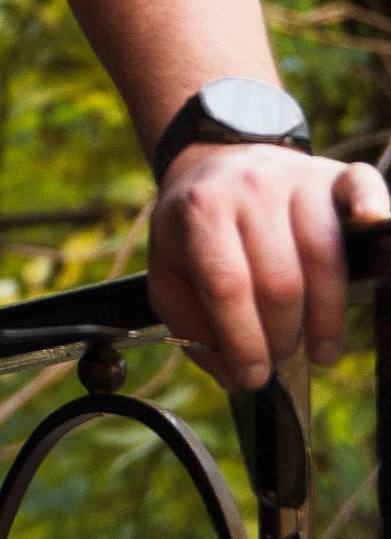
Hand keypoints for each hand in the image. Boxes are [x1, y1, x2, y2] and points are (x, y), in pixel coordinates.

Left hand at [147, 141, 389, 389]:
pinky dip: (373, 205)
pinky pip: (361, 186)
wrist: (215, 162)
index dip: (244, 341)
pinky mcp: (333, 175)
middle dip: (282, 337)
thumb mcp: (168, 271)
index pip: (227, 285)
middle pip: (279, 281)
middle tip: (280, 357)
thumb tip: (234, 375)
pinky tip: (375, 223)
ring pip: (323, 257)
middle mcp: (250, 188)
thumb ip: (189, 325)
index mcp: (201, 210)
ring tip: (319, 349)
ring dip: (325, 318)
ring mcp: (295, 178)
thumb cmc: (196, 228)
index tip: (253, 375)